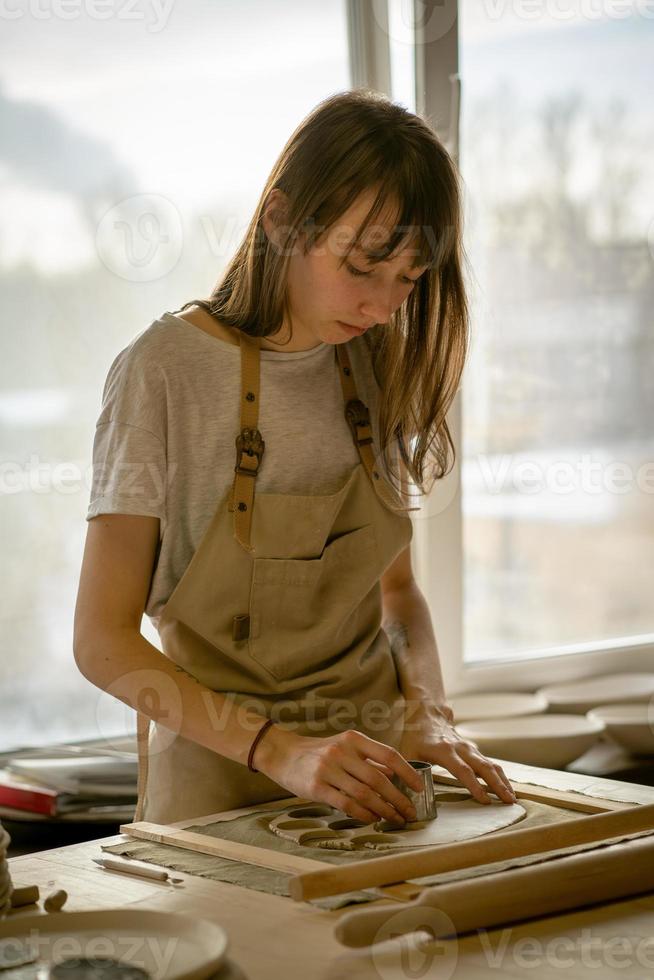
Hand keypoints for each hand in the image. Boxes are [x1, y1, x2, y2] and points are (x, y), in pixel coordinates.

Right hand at [253, 726, 424, 823]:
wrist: (283, 754)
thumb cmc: (319, 752)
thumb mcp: (344, 747)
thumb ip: (368, 760)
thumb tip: (395, 778)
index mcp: (353, 739)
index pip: (388, 755)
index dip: (407, 772)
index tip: (419, 787)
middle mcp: (342, 752)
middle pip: (378, 779)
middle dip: (398, 798)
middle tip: (409, 812)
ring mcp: (328, 769)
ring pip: (364, 794)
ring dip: (384, 810)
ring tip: (395, 819)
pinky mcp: (316, 787)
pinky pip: (346, 804)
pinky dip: (363, 814)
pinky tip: (372, 819)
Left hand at [399, 702, 516, 804]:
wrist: (428, 716)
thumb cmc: (416, 738)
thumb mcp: (408, 753)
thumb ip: (410, 772)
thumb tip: (413, 794)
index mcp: (444, 751)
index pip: (463, 770)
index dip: (474, 785)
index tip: (485, 800)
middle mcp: (461, 749)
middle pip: (484, 767)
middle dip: (498, 785)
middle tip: (509, 802)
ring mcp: (470, 749)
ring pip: (491, 765)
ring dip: (503, 781)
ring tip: (513, 799)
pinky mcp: (475, 751)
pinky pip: (491, 764)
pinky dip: (501, 777)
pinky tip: (507, 789)